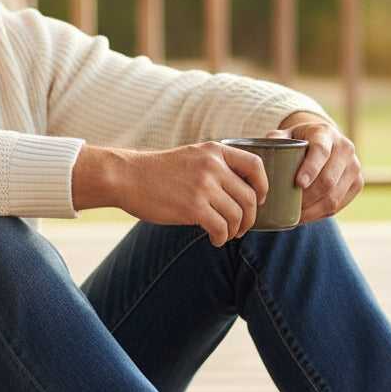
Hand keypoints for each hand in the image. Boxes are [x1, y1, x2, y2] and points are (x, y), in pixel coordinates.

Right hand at [72, 142, 268, 246]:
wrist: (127, 177)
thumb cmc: (158, 172)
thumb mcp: (191, 156)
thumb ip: (215, 166)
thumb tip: (240, 190)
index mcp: (215, 151)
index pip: (256, 165)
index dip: (263, 186)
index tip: (260, 199)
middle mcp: (213, 167)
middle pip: (250, 197)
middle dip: (250, 218)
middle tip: (242, 227)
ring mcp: (204, 187)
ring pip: (237, 216)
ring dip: (235, 231)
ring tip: (225, 235)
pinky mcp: (193, 207)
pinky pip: (221, 228)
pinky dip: (221, 238)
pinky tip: (214, 240)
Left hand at [268, 112, 363, 223]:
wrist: (324, 142)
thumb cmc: (300, 140)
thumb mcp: (286, 135)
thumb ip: (274, 141)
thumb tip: (261, 158)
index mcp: (325, 133)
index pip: (321, 151)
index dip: (311, 169)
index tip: (298, 183)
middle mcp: (345, 148)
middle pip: (328, 180)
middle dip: (307, 197)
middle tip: (287, 206)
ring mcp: (354, 167)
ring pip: (334, 197)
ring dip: (312, 210)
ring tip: (293, 215)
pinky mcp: (357, 183)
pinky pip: (339, 205)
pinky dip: (319, 214)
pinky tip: (304, 216)